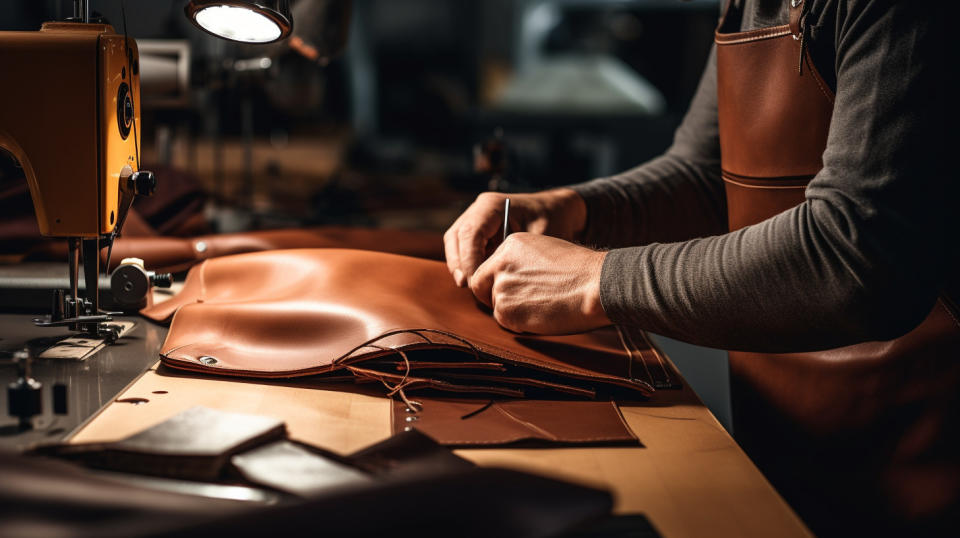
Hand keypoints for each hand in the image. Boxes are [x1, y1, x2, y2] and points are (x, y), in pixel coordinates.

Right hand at [443, 189, 586, 286]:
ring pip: (454, 242)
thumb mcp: (542, 237)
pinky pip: (462, 247)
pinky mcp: (477, 231)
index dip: (469, 259)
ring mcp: (475, 218)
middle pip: (455, 236)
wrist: (557, 211)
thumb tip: (499, 280)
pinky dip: (466, 264)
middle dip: (459, 264)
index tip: (476, 282)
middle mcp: (479, 209)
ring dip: (459, 265)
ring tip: (471, 286)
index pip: (470, 232)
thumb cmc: (552, 221)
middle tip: (469, 286)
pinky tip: (477, 281)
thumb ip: (519, 256)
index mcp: (492, 205)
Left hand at [469, 233, 609, 334]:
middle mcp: (500, 263)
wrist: (596, 284)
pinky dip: (520, 324)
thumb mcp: (546, 253)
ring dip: (513, 311)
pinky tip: (542, 315)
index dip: (498, 281)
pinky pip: (505, 322)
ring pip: (495, 306)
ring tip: (542, 307)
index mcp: (510, 244)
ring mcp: (501, 287)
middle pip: (483, 286)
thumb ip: (523, 263)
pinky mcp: (506, 310)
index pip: (489, 267)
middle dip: (495, 297)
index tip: (513, 290)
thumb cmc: (582, 271)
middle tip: (519, 305)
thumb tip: (514, 281)